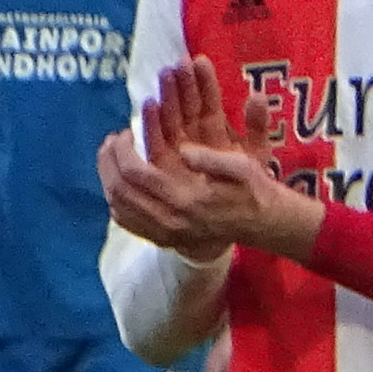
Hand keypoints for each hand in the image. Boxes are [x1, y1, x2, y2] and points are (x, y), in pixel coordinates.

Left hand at [99, 58, 315, 260]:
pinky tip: (120, 184)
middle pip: (119, 190)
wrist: (264, 224)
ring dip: (107, 179)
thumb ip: (211, 158)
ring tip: (112, 157)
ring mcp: (166, 233)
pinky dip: (115, 202)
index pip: (136, 173)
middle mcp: (171, 221)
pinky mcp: (165, 239)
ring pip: (117, 207)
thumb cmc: (254, 190)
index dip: (124, 149)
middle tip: (113, 141)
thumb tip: (183, 150)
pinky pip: (127, 222)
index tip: (126, 132)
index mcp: (187, 201)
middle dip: (108, 161)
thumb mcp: (244, 166)